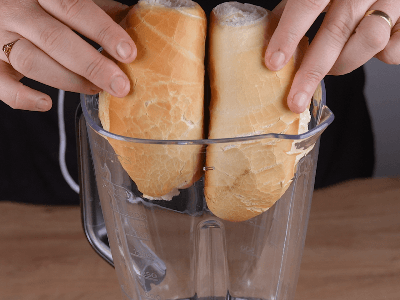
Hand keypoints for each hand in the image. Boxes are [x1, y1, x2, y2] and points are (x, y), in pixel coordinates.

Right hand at [0, 0, 135, 110]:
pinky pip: (0, 84)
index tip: (129, 54)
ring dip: (68, 81)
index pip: (74, 8)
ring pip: (30, 61)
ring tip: (95, 89)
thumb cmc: (38, 4)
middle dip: (92, 65)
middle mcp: (16, 11)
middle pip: (55, 39)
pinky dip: (22, 98)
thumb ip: (96, 8)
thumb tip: (134, 23)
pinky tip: (46, 103)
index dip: (103, 32)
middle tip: (120, 85)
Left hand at [265, 0, 399, 112]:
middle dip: (311, 72)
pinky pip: (395, 48)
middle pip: (335, 32)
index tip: (272, 63)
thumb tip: (264, 41)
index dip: (288, 35)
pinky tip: (370, 51)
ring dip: (345, 63)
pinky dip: (383, 56)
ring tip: (332, 67)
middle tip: (295, 100)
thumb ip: (292, 12)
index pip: (307, 4)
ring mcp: (392, 0)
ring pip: (369, 41)